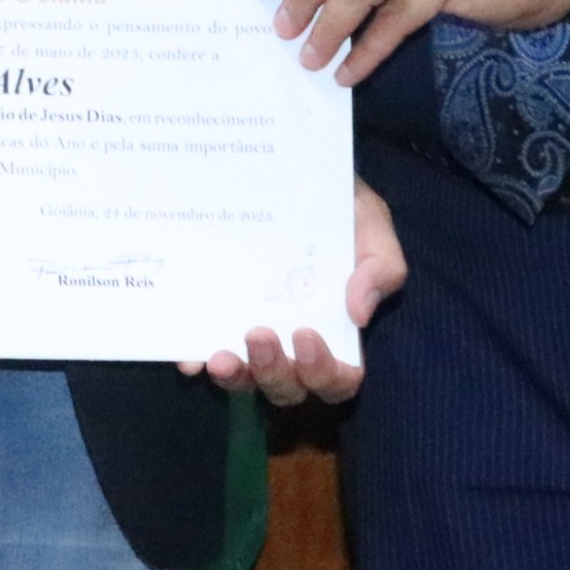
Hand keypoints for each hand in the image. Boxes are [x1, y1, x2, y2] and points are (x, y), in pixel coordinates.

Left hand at [185, 181, 403, 404]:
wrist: (296, 182)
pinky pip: (205, 356)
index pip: (337, 380)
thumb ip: (381, 269)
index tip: (306, 334)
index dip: (323, 372)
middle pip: (286, 387)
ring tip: (221, 358)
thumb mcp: (373, 230)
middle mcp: (293, 347)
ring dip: (235, 377)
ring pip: (246, 381)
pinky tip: (189, 359)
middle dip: (273, 371)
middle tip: (258, 334)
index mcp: (337, 336)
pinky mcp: (218, 323)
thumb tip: (358, 313)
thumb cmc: (342, 213)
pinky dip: (197, 363)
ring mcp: (252, 340)